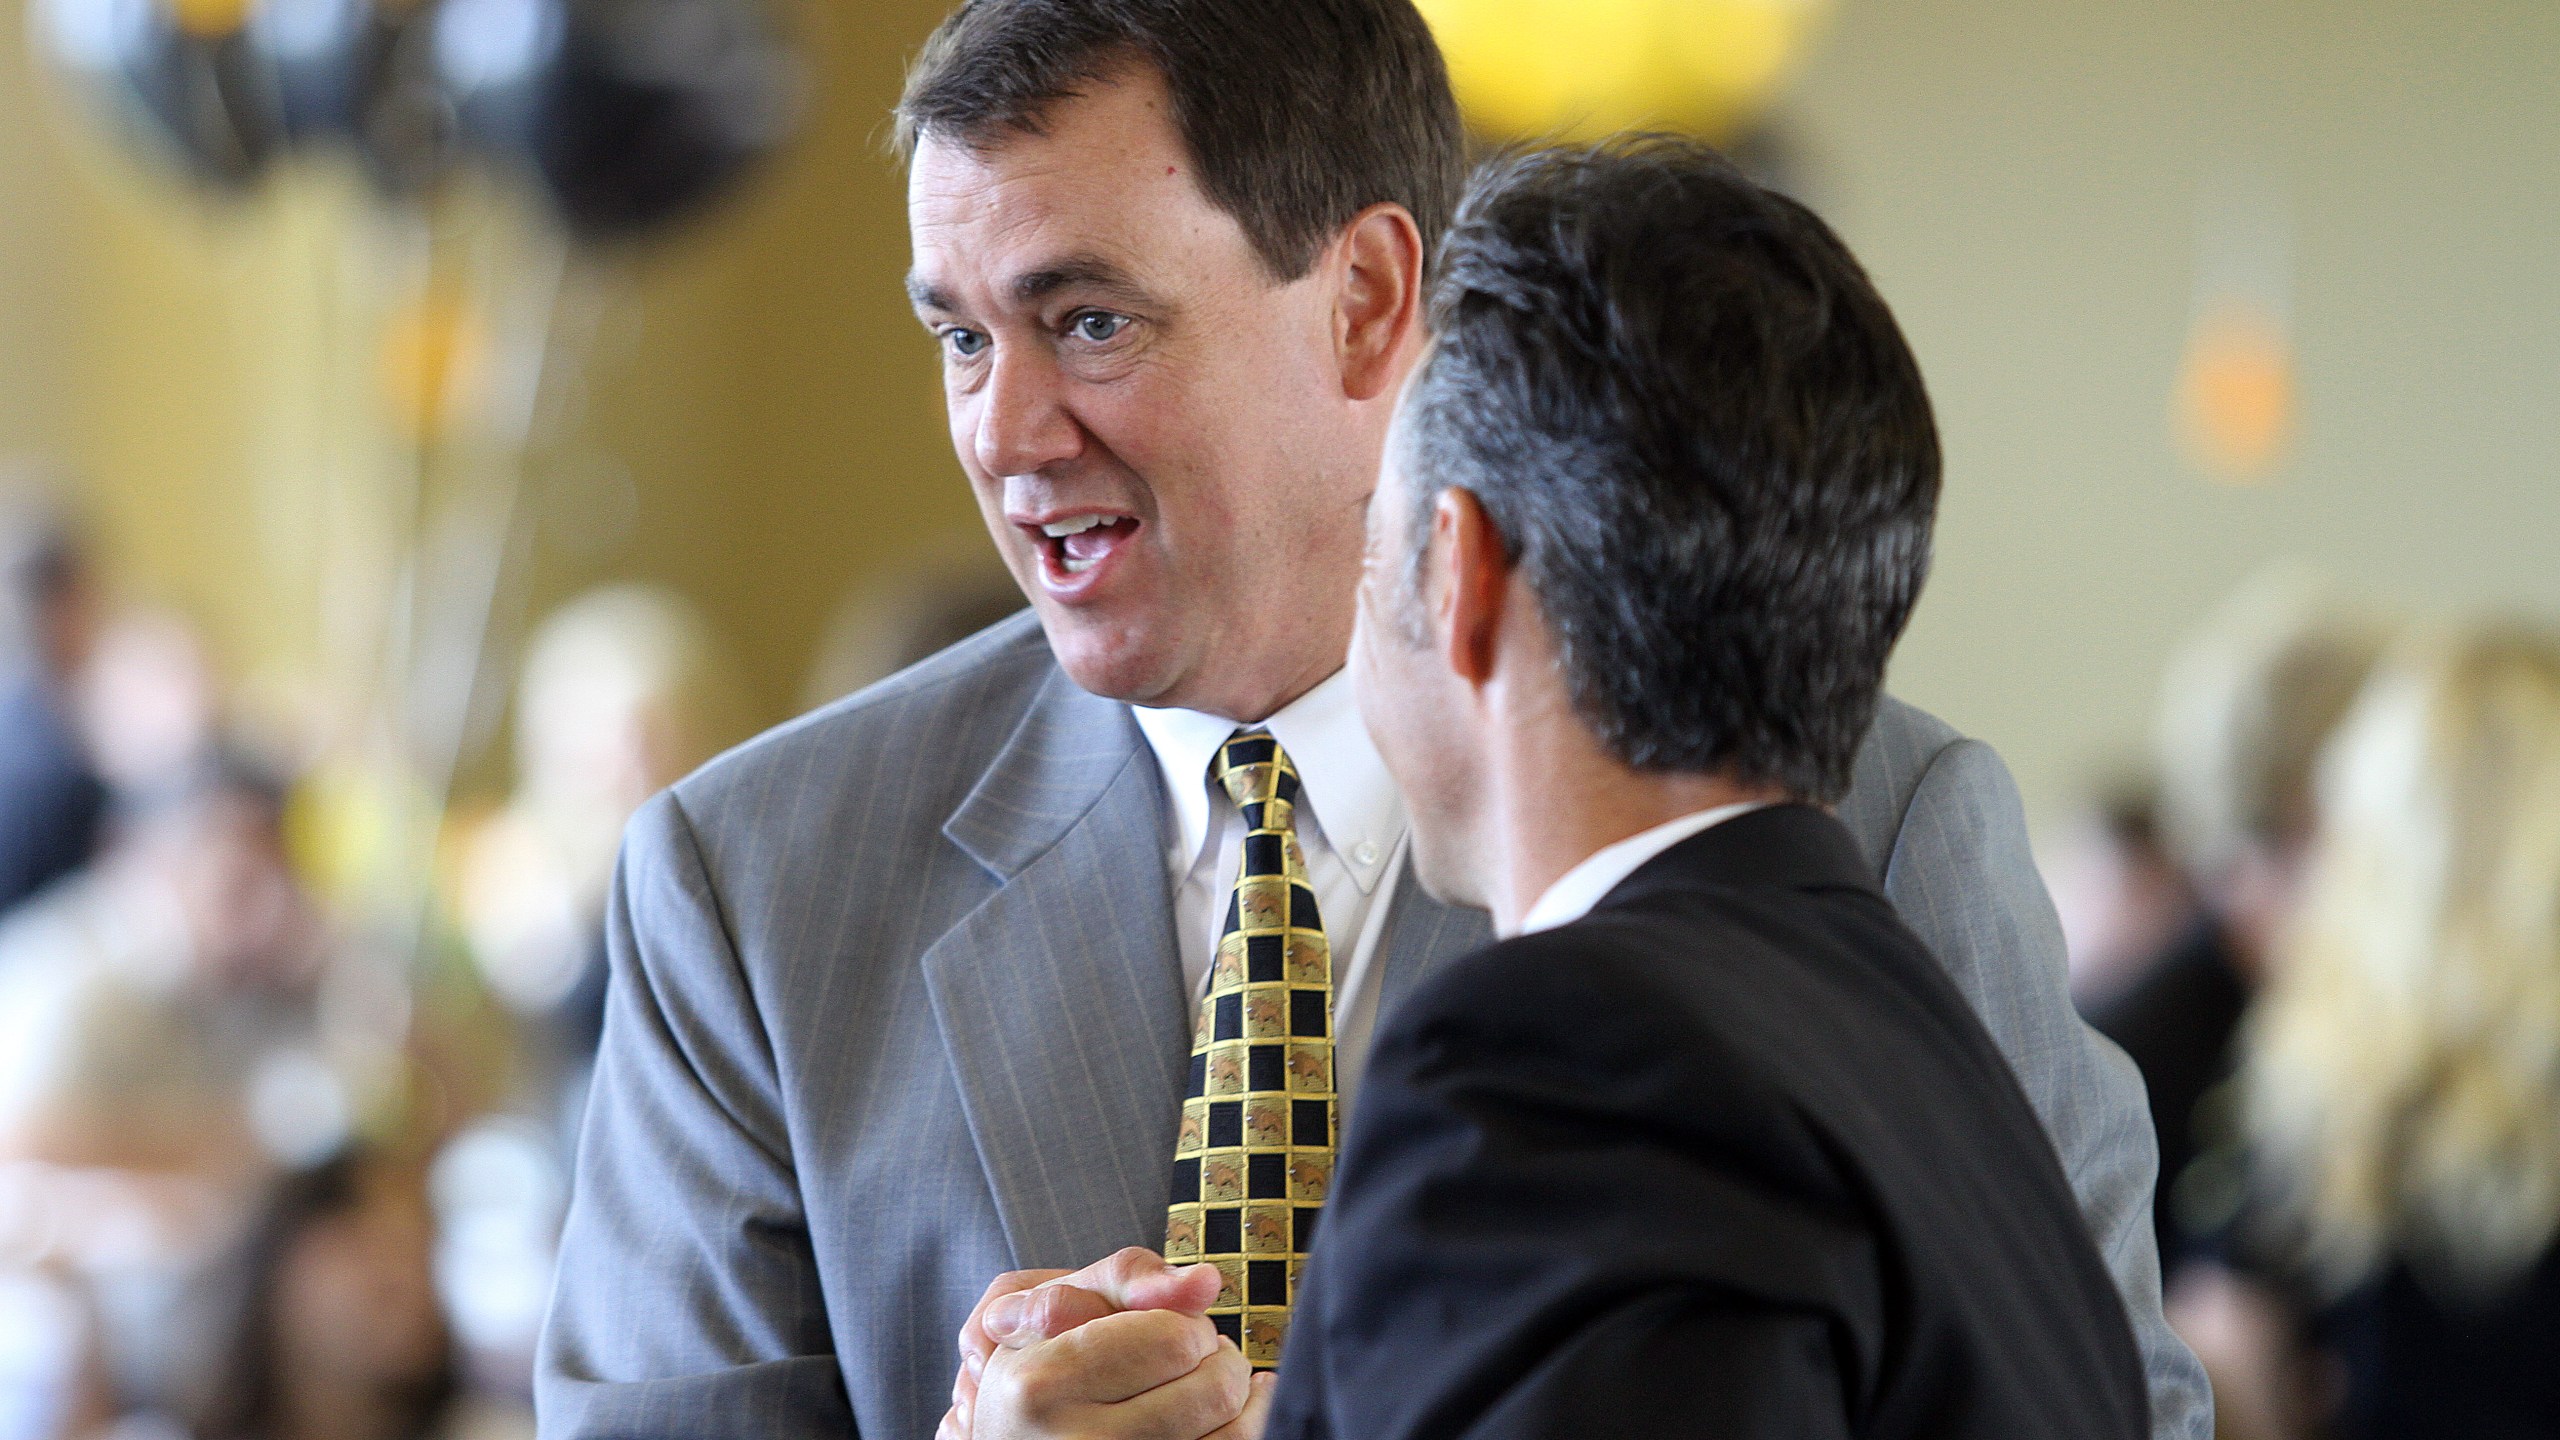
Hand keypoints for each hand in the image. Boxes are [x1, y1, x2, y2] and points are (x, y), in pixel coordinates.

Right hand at [969, 1307, 1272, 1439]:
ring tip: (1201, 1383)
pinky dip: (1243, 1423)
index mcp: (1044, 1384)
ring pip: (1233, 1432)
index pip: (1174, 1340)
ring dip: (1233, 1394)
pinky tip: (1226, 1411)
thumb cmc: (1035, 1357)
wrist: (1001, 1433)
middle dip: (1214, 1358)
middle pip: (1212, 1389)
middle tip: (1185, 1359)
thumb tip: (1205, 1282)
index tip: (1167, 1329)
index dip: (1186, 1324)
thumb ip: (1128, 1278)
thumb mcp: (1057, 1300)